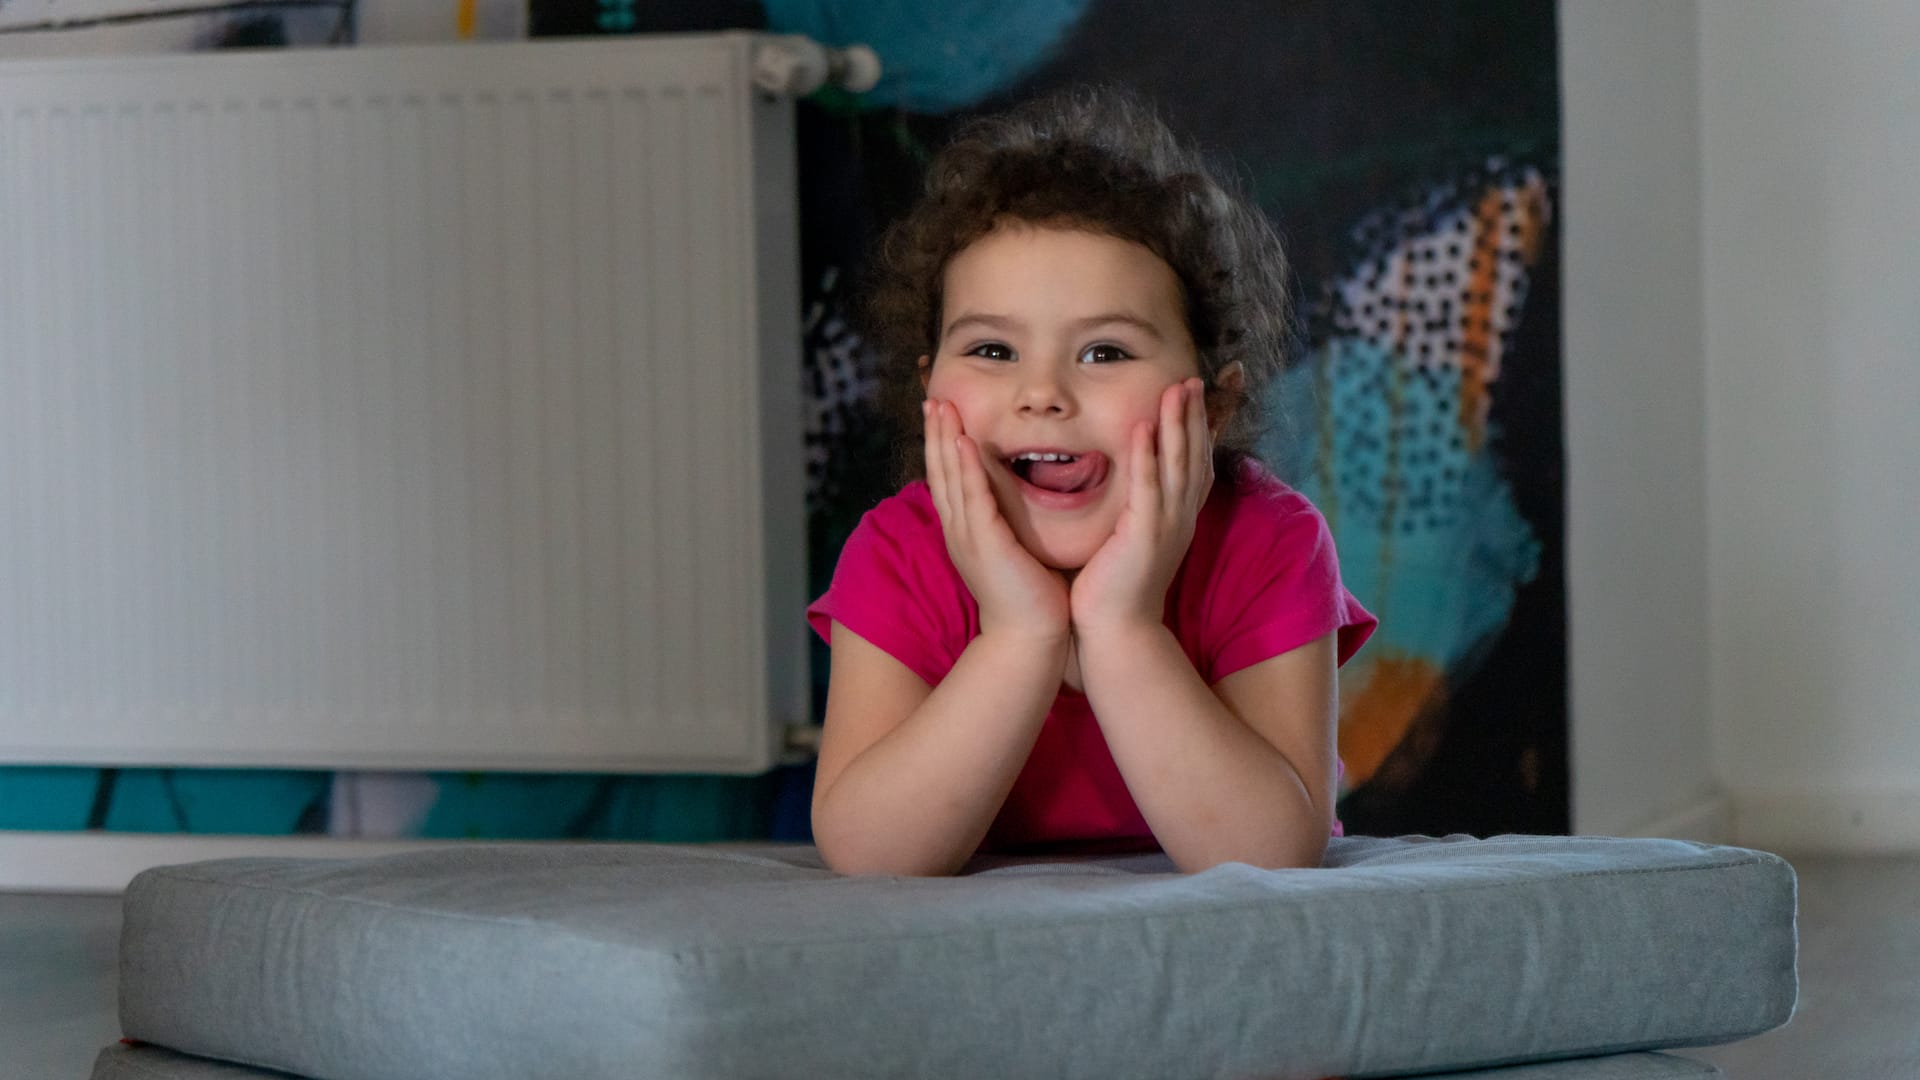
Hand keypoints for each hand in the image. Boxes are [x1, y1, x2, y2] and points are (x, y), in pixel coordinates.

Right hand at [923, 398, 1071, 643]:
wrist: (1031, 637)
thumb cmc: (1030, 597)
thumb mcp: (1014, 550)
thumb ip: (1009, 524)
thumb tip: (1016, 500)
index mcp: (966, 532)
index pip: (950, 480)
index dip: (944, 446)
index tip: (943, 415)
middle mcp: (960, 531)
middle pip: (941, 472)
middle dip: (936, 435)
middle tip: (932, 399)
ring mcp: (968, 537)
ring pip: (952, 478)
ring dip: (946, 441)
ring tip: (942, 408)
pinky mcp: (985, 543)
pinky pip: (973, 498)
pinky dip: (967, 468)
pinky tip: (965, 442)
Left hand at [1070, 378, 1212, 638]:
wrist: (1116, 632)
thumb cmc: (1116, 589)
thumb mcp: (1131, 542)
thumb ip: (1133, 513)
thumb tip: (1125, 491)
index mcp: (1176, 520)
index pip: (1193, 466)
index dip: (1196, 430)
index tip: (1191, 397)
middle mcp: (1179, 519)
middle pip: (1193, 458)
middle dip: (1194, 417)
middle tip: (1191, 380)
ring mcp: (1166, 527)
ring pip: (1177, 466)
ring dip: (1178, 425)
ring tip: (1176, 389)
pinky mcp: (1144, 537)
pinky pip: (1148, 488)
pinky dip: (1148, 456)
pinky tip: (1144, 427)